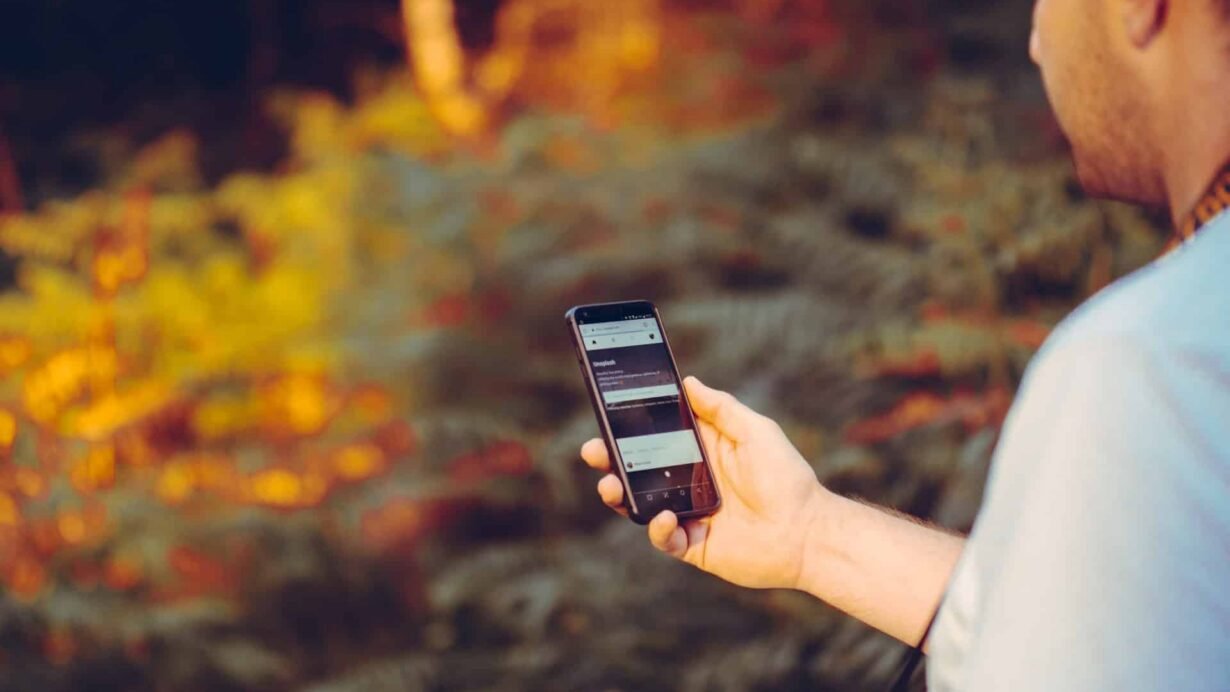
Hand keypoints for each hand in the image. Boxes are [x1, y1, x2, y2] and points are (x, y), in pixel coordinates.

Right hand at [580, 376, 831, 590]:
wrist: (807, 532)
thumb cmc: (786, 477)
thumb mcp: (755, 430)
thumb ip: (721, 408)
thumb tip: (688, 381)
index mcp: (701, 452)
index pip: (655, 436)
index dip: (630, 427)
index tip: (607, 413)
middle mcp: (689, 482)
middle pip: (637, 469)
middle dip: (610, 460)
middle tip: (593, 450)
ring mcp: (689, 514)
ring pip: (640, 504)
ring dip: (619, 494)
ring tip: (610, 485)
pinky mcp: (693, 545)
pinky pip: (663, 538)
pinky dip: (658, 528)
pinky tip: (665, 516)